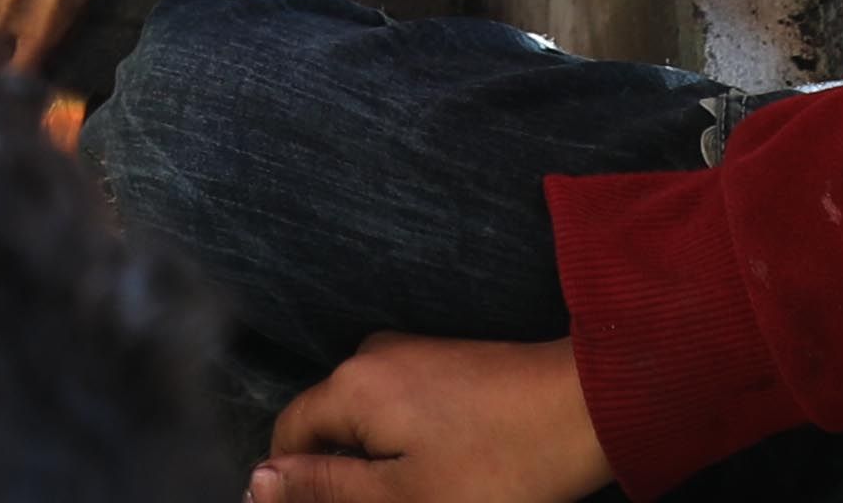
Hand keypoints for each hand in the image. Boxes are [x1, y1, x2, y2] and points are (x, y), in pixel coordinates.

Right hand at [249, 335, 611, 502]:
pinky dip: (406, 446)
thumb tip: (256, 481)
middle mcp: (371, 356)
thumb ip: (325, 488)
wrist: (586, 410)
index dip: (294, 487)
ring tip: (420, 496)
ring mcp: (411, 353)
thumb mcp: (404, 496)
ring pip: (366, 421)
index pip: (288, 436)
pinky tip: (443, 474)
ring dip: (377, 465)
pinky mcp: (445, 362)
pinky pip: (399, 407)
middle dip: (340, 478)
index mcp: (351, 385)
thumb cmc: (498, 464)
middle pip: (326, 426)